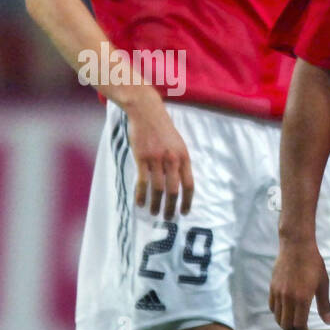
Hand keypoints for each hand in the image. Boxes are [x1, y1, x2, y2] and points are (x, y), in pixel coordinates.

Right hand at [124, 90, 192, 218]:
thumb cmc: (162, 129)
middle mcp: (172, 160)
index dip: (187, 200)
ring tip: (154, 213)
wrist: (146, 112)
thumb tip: (180, 182)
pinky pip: (142, 181)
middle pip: (174, 190)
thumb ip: (179, 161)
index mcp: (184, 157)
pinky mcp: (142, 158)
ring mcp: (156, 159)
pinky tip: (140, 203)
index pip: (189, 184)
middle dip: (172, 207)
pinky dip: (141, 194)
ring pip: (158, 188)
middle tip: (169, 218)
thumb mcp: (178, 144)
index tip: (185, 212)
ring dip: (156, 204)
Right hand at [269, 239, 329, 329]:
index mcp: (303, 298)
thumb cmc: (314, 264)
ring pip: (278, 317)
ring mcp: (278, 293)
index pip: (300, 325)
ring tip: (292, 329)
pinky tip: (284, 315)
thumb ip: (325, 305)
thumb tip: (329, 322)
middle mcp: (288, 298)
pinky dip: (277, 315)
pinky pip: (272, 307)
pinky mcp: (272, 287)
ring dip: (285, 326)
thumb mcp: (323, 284)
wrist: (296, 246)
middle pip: (286, 325)